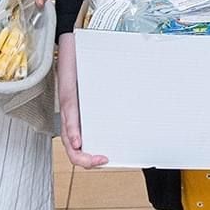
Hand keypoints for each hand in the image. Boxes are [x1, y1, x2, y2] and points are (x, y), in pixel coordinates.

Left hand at [55, 33, 107, 168]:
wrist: (73, 47)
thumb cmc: (86, 66)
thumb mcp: (102, 86)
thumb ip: (115, 97)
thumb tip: (143, 98)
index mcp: (81, 118)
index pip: (82, 146)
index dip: (92, 158)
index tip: (110, 158)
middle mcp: (72, 118)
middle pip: (74, 150)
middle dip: (88, 162)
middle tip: (104, 160)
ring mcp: (68, 110)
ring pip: (69, 141)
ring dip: (81, 155)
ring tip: (93, 159)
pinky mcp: (66, 98)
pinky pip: (69, 119)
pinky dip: (73, 133)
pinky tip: (78, 141)